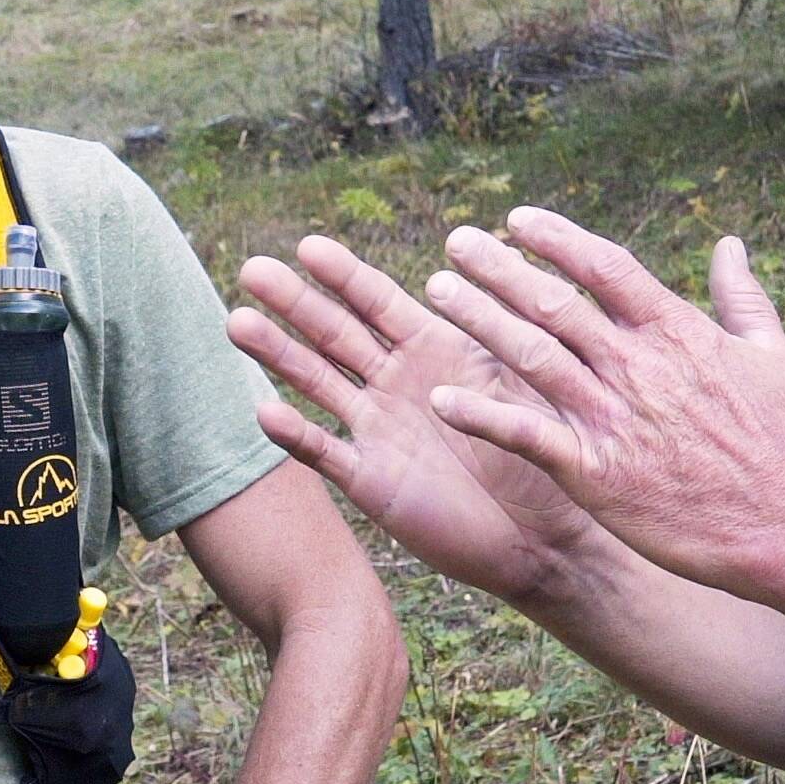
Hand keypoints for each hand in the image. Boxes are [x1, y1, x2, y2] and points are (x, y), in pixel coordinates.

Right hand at [228, 235, 606, 603]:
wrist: (548, 538)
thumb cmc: (549, 454)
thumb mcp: (530, 381)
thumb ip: (505, 330)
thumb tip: (494, 264)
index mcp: (434, 350)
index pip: (379, 302)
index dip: (344, 275)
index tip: (307, 245)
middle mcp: (396, 384)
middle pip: (335, 333)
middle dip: (295, 301)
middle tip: (253, 268)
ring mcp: (378, 431)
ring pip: (317, 383)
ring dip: (278, 353)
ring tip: (235, 322)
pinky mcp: (372, 482)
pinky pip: (326, 453)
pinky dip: (296, 434)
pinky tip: (264, 412)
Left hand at [420, 210, 784, 596]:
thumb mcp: (774, 355)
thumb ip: (741, 297)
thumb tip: (729, 244)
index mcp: (676, 331)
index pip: (604, 267)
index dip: (556, 238)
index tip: (516, 219)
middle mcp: (636, 365)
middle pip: (554, 302)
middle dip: (499, 268)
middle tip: (456, 242)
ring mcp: (611, 417)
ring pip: (530, 354)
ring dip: (480, 319)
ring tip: (438, 293)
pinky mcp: (594, 471)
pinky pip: (525, 434)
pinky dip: (482, 414)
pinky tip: (441, 398)